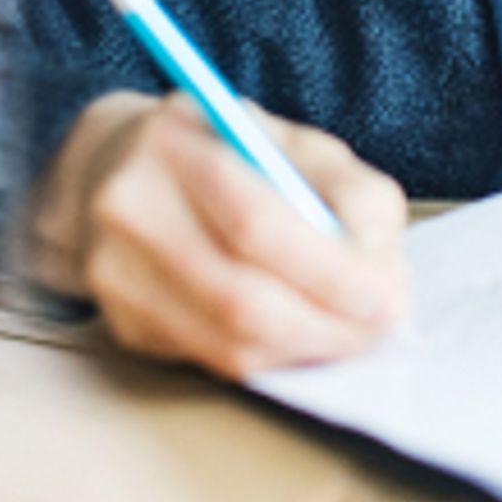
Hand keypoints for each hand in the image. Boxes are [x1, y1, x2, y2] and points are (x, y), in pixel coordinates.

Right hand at [31, 90, 410, 378]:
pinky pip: (214, 359)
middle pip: (239, 298)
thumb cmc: (226, 151)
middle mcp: (129, 209)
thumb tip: (384, 275)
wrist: (116, 168)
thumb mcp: (293, 142)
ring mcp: (114, 273)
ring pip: (228, 344)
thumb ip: (348, 193)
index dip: (330, 272)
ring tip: (351, 333)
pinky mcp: (122, 323)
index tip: (387, 296)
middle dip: (327, 326)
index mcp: (174, 144)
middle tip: (379, 327)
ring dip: (306, 349)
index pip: (255, 224)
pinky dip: (273, 356)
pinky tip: (302, 336)